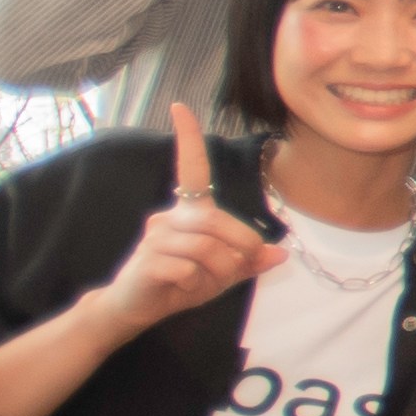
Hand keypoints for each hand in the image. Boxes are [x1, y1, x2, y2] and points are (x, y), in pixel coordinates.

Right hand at [97, 102, 279, 329]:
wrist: (136, 308)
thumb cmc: (179, 284)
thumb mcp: (221, 274)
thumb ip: (248, 263)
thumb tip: (280, 254)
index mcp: (188, 212)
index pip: (190, 169)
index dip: (188, 138)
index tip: (180, 107)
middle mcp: (168, 216)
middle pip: (220, 222)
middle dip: (239, 252)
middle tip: (230, 271)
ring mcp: (155, 236)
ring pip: (207, 247)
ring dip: (217, 272)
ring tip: (201, 281)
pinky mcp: (148, 260)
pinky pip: (189, 268)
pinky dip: (196, 283)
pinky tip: (182, 286)